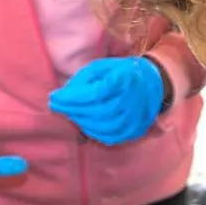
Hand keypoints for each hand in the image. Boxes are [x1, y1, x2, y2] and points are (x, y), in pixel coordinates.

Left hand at [48, 56, 166, 146]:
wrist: (152, 84)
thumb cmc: (121, 73)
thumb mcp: (101, 67)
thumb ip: (82, 80)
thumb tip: (62, 96)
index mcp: (124, 81)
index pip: (93, 94)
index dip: (71, 98)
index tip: (54, 98)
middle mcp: (131, 101)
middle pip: (96, 112)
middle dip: (72, 111)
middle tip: (57, 107)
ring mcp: (134, 119)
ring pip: (101, 126)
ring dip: (80, 122)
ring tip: (69, 114)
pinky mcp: (133, 131)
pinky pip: (108, 137)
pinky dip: (92, 132)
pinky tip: (83, 123)